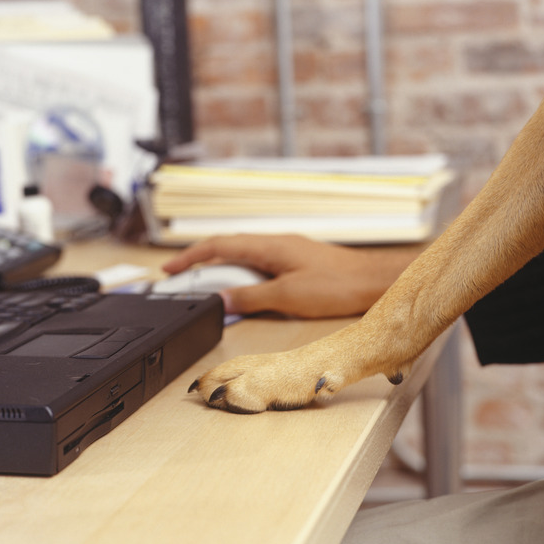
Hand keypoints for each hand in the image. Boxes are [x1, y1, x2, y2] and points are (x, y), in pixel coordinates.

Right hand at [162, 234, 425, 317]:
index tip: (169, 269)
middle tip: (180, 277)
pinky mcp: (296, 262)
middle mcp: (276, 243)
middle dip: (200, 262)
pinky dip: (241, 275)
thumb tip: (222, 300)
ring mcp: (286, 251)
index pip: (218, 245)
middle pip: (227, 247)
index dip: (190, 257)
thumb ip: (251, 297)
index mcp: (269, 246)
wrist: (374, 281)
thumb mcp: (287, 296)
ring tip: (205, 286)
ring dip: (221, 269)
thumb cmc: (338, 284)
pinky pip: (259, 264)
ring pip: (243, 256)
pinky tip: (242, 289)